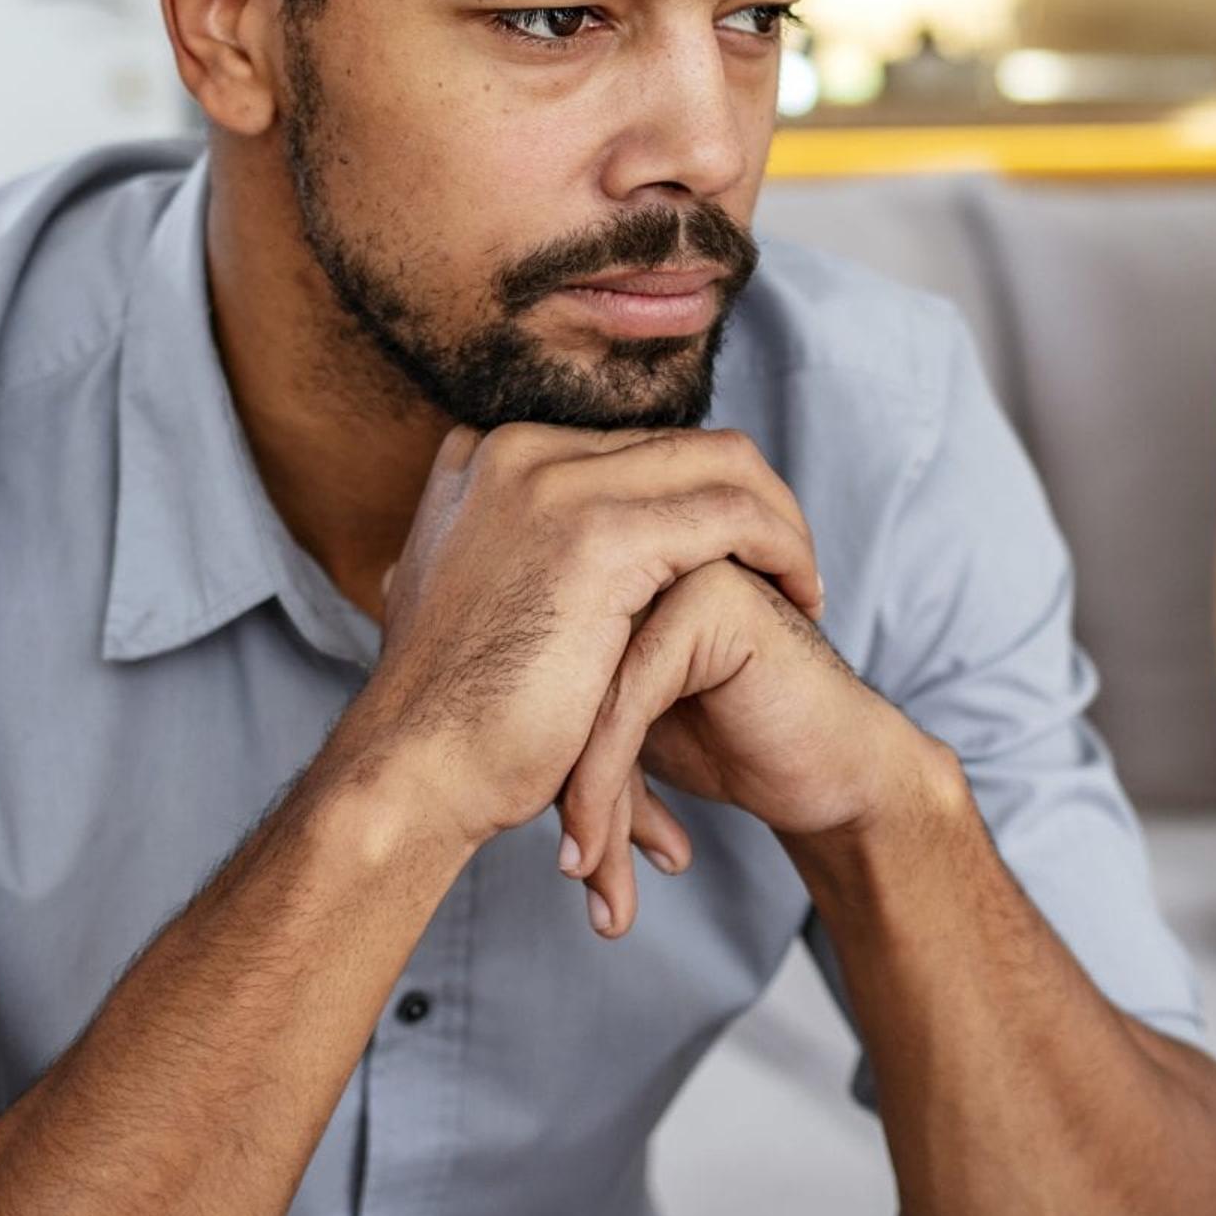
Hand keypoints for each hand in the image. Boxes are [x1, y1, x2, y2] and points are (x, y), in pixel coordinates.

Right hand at [331, 424, 826, 935]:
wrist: (411, 771)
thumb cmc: (451, 722)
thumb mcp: (478, 609)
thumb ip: (521, 565)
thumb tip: (553, 580)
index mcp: (486, 460)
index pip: (633, 449)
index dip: (698, 498)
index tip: (737, 558)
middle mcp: (517, 450)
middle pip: (682, 444)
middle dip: (752, 502)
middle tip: (790, 570)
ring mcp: (554, 483)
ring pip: (722, 464)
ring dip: (780, 523)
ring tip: (804, 588)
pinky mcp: (598, 533)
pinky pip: (732, 513)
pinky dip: (781, 548)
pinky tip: (798, 599)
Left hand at [557, 558, 941, 894]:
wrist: (830, 768)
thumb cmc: (726, 744)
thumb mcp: (614, 727)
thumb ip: (553, 703)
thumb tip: (452, 762)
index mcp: (596, 566)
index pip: (525, 661)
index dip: (522, 758)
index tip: (532, 840)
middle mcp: (629, 551)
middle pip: (549, 675)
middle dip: (543, 782)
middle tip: (566, 867)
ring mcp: (671, 564)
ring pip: (581, 691)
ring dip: (581, 796)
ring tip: (584, 871)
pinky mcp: (711, 599)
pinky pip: (627, 700)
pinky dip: (607, 785)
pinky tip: (607, 853)